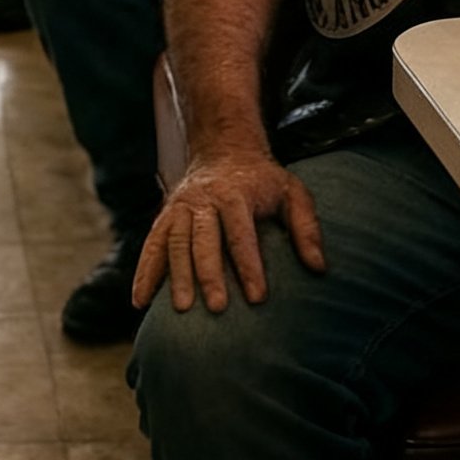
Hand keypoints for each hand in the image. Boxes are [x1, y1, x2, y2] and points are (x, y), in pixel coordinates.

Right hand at [132, 148, 323, 314]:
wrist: (223, 150)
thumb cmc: (263, 181)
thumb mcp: (292, 193)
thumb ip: (306, 228)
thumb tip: (319, 267)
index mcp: (235, 194)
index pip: (241, 233)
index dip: (249, 265)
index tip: (258, 298)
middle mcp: (203, 199)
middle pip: (203, 238)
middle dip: (209, 273)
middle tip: (217, 308)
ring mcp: (180, 208)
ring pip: (174, 241)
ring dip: (175, 275)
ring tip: (181, 309)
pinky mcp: (165, 217)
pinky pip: (151, 245)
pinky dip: (144, 272)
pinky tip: (140, 301)